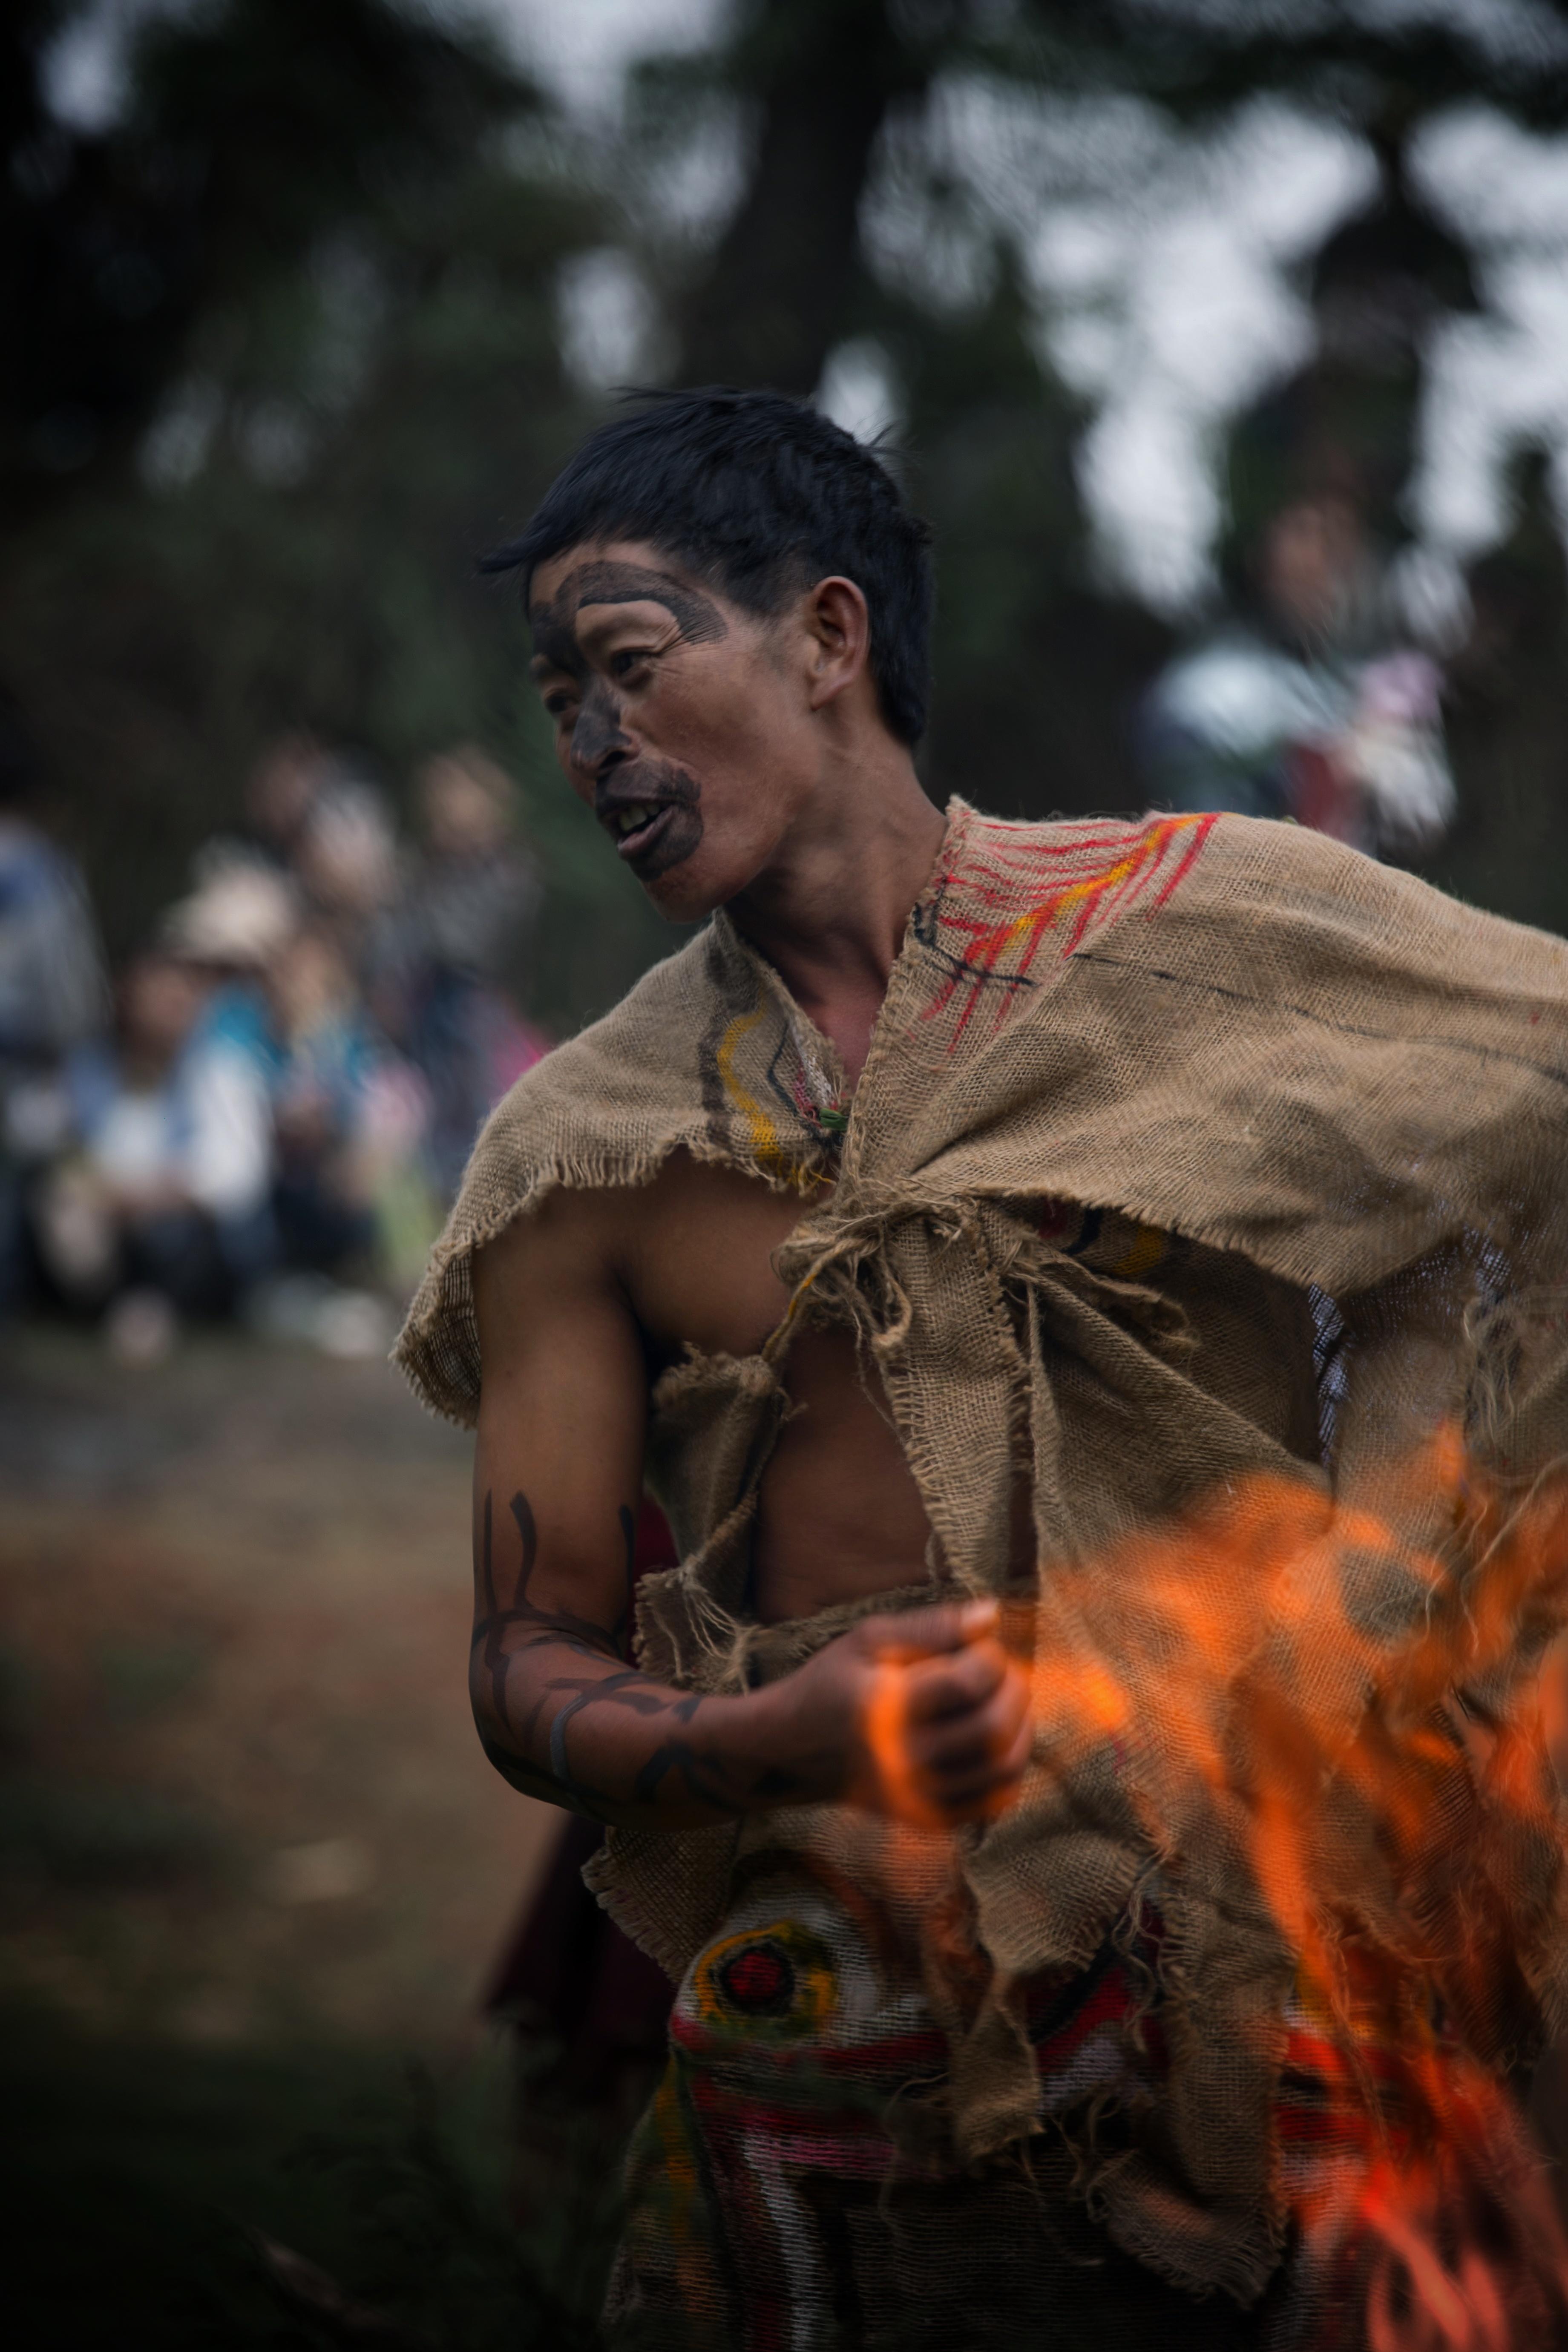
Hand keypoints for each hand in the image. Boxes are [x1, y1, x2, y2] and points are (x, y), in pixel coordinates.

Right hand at [760, 1598, 1032, 1828]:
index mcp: (881, 1710)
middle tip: (1003, 1669)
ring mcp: (916, 1797)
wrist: (796, 1752)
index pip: (966, 1684)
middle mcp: (899, 1762)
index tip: (981, 1644)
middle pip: (991, 1729)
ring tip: (1006, 1698)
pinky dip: (1010, 1765)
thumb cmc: (834, 1683)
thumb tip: (993, 1614)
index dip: (990, 1656)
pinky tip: (999, 1736)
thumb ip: (931, 1626)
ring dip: (1022, 1726)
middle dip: (1014, 1689)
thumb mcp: (869, 1639)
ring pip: (1003, 1769)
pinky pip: (995, 1799)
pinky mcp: (927, 1818)